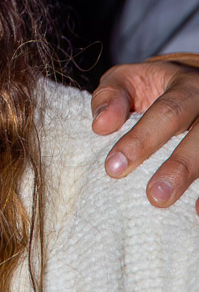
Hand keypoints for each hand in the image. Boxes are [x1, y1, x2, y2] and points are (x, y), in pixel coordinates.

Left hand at [91, 58, 198, 213]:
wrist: (190, 82)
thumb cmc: (151, 86)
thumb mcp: (127, 80)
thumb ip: (110, 97)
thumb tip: (101, 125)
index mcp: (185, 87)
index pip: (166, 113)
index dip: (141, 140)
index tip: (114, 167)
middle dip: (178, 168)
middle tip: (154, 196)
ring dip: (196, 182)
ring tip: (174, 205)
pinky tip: (198, 211)